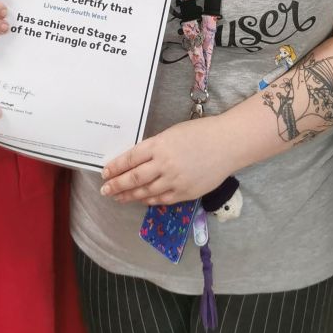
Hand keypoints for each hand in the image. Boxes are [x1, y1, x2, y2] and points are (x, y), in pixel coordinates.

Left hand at [101, 117, 235, 204]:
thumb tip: (138, 161)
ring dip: (129, 195)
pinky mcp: (185, 192)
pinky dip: (149, 200)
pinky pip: (162, 199)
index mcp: (159, 145)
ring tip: (118, 197)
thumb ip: (155, 148)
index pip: (130, 159)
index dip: (115, 167)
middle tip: (105, 190)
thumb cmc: (201, 132)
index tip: (105, 172)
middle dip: (116, 185)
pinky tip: (141, 200)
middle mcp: (164, 164)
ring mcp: (174, 180)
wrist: (227, 144)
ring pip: (145, 191)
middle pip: (134, 178)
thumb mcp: (173, 133)